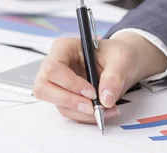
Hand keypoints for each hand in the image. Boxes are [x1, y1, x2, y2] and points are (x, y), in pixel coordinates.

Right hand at [32, 32, 166, 122]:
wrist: (123, 64)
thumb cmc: (117, 54)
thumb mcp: (121, 60)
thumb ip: (114, 77)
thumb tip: (105, 98)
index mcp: (63, 48)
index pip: (53, 68)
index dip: (70, 83)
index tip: (92, 92)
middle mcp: (55, 66)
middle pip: (44, 88)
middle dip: (69, 101)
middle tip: (92, 107)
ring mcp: (57, 84)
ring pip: (57, 104)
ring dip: (81, 112)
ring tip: (106, 110)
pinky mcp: (64, 97)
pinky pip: (68, 111)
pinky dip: (85, 116)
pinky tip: (103, 111)